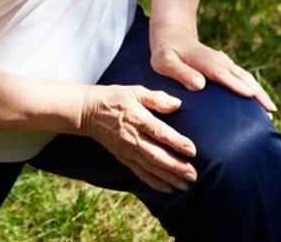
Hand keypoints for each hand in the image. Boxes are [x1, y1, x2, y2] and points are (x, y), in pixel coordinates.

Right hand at [79, 85, 197, 192]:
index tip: (192, 150)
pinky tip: (167, 189)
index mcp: (137, 118)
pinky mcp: (122, 156)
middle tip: (193, 175)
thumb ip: (156, 98)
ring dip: (168, 177)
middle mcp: (132, 137)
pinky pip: (139, 172)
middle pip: (156, 155)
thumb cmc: (114, 98)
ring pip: (149, 166)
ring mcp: (126, 149)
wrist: (87, 111)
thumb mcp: (134, 91)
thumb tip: (177, 104)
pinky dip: (153, 182)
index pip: (159, 132)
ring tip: (185, 185)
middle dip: (176, 167)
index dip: (176, 142)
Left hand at [150, 25, 276, 113]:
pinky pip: (243, 79)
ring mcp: (225, 64)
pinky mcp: (226, 68)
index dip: (236, 85)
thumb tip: (200, 85)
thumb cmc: (166, 52)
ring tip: (271, 111)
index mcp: (206, 62)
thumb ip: (181, 72)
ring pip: (246, 78)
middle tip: (271, 111)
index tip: (251, 96)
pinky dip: (254, 89)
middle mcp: (220, 62)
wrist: (173, 36)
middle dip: (257, 93)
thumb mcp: (165, 62)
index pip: (223, 75)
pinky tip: (259, 103)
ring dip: (260, 93)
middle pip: (242, 77)